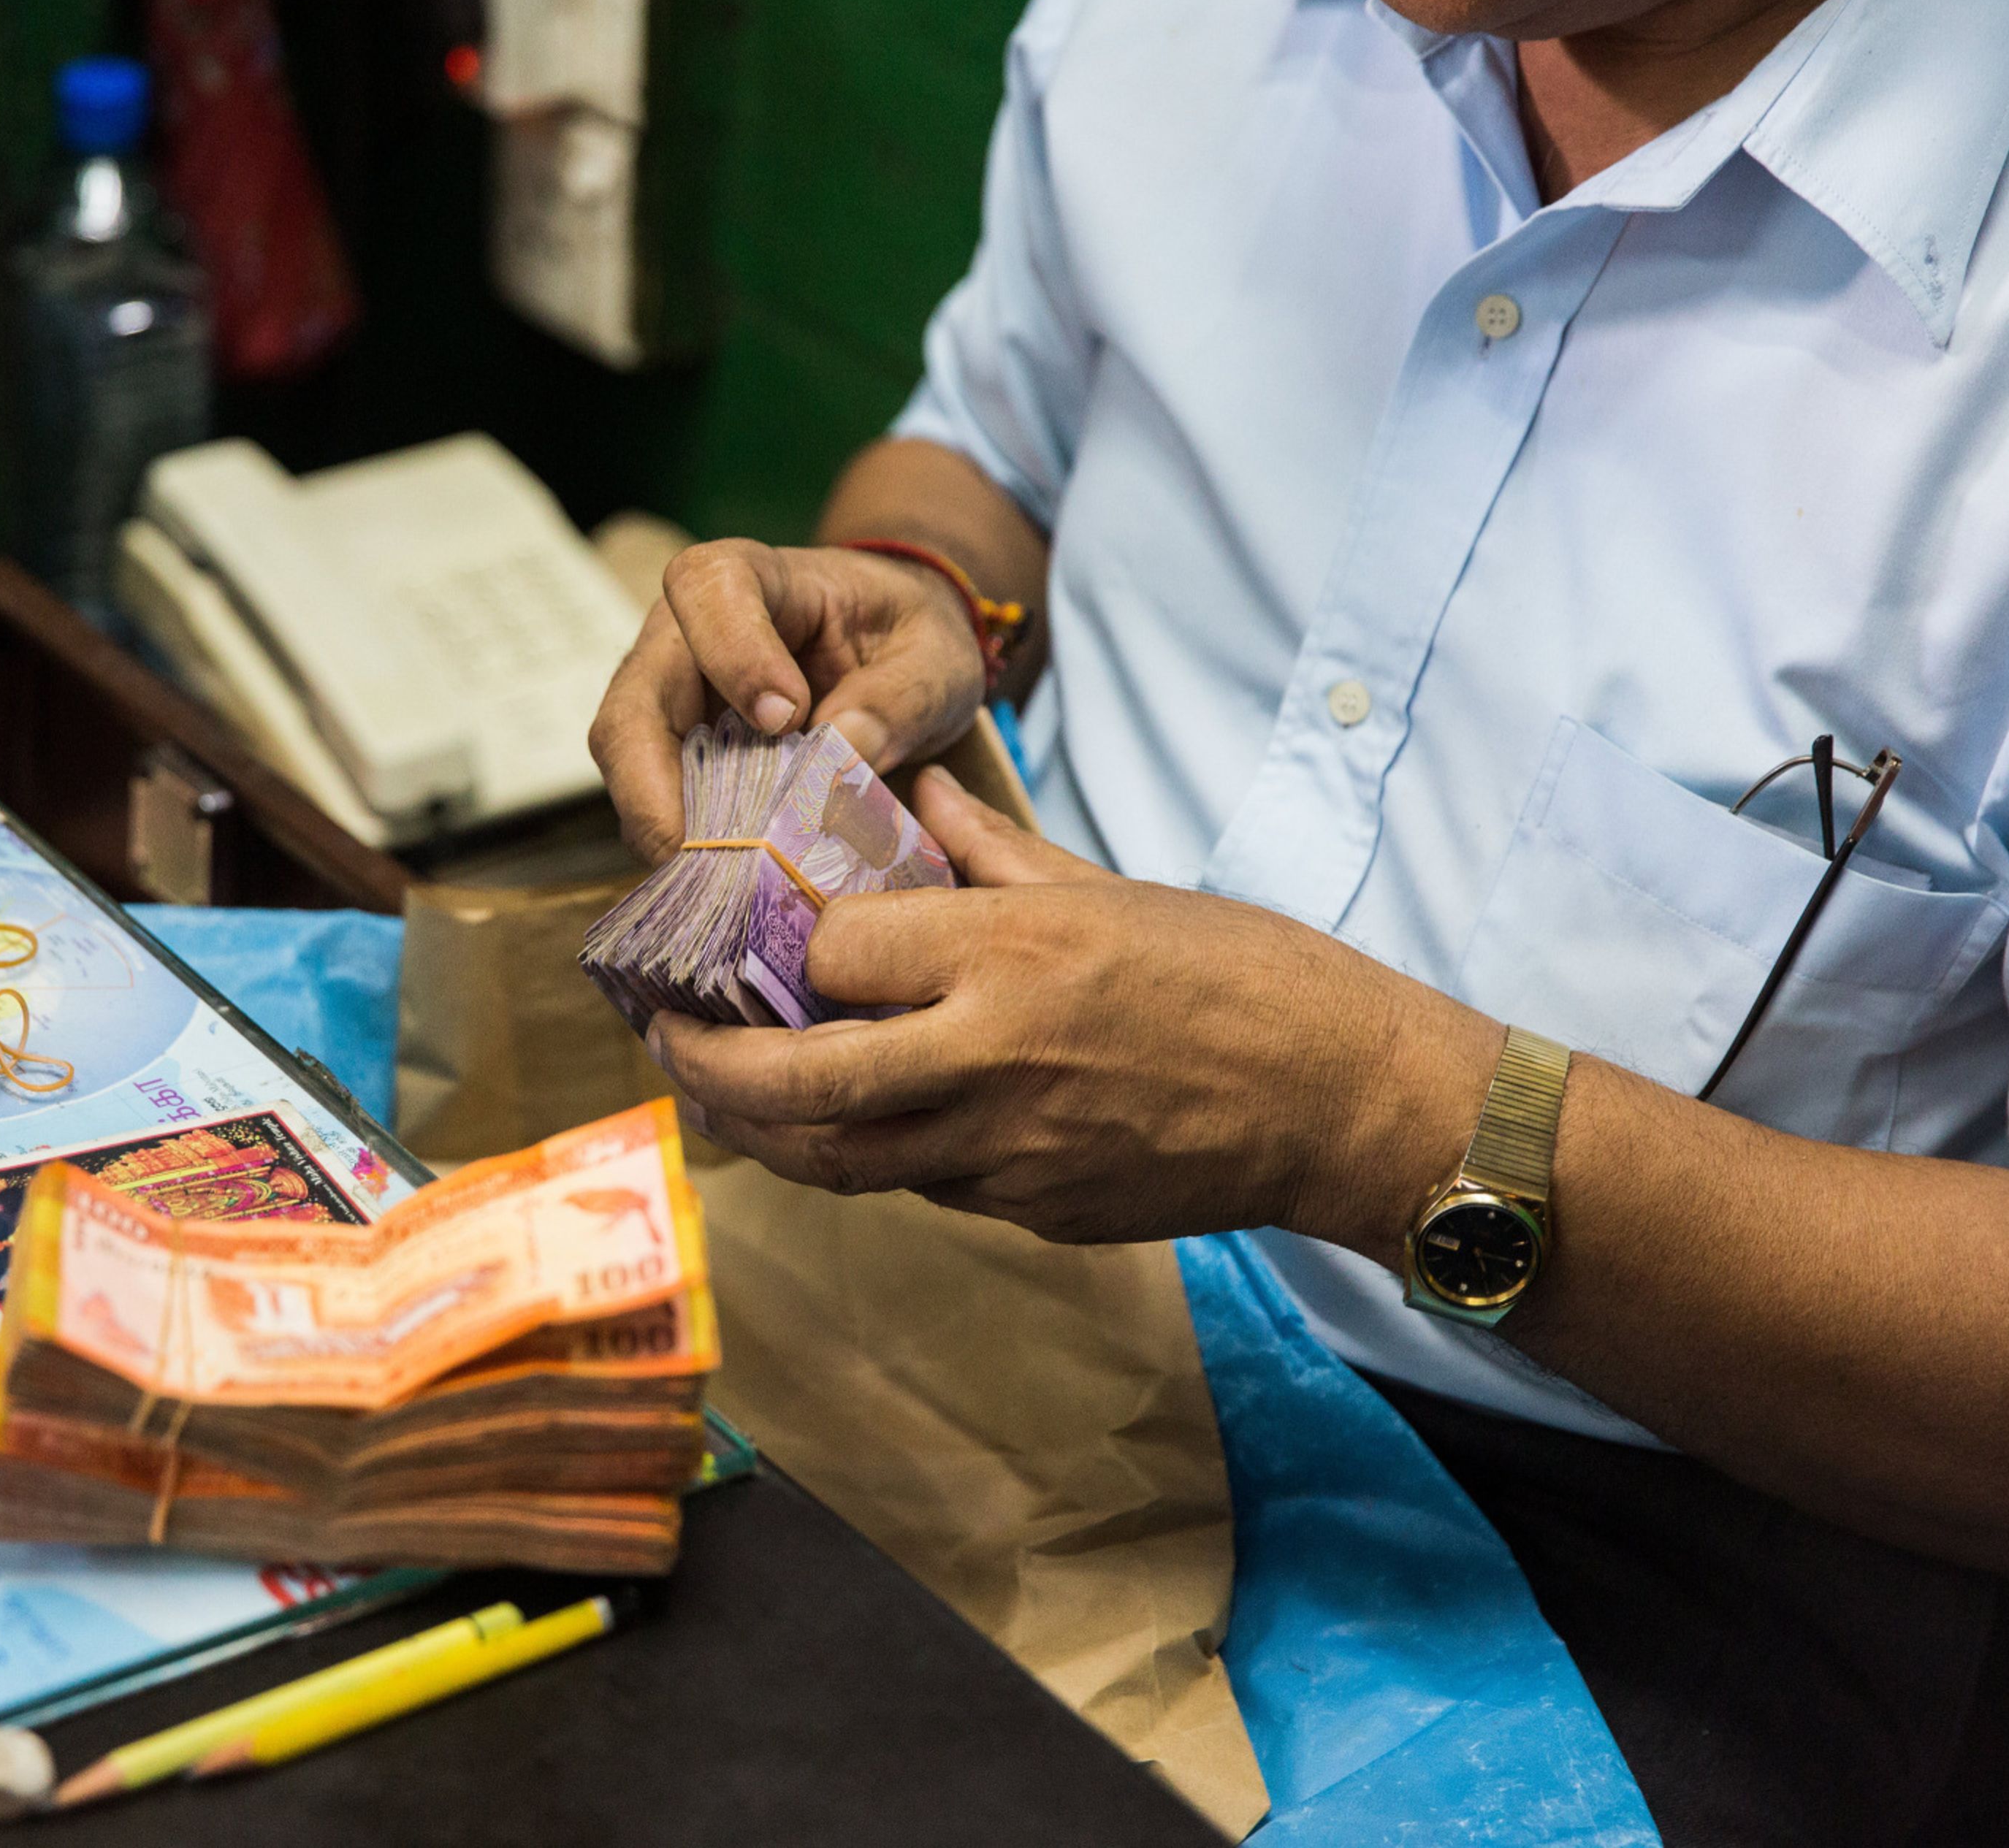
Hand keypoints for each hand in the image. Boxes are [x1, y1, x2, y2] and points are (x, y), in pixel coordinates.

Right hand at [589, 539, 985, 863]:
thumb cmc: (906, 642)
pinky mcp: (671, 757)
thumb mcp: (935, 659)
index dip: (733, 652)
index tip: (785, 718)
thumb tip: (844, 748)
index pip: (708, 589)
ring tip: (725, 887)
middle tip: (707, 854)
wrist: (892, 661)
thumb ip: (901, 698)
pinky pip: (652, 805)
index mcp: (753, 578)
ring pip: (627, 764)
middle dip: (656, 784)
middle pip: (634, 699)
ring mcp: (668, 701)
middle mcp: (685, 636)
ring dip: (666, 829)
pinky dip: (686, 849)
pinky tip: (733, 887)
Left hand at [647, 771, 1504, 1243]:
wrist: (1339, 1098)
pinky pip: (923, 1186)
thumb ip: (989, 853)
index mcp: (1008, 952)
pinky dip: (874, 1155)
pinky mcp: (1034, 1210)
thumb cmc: (1240, 974)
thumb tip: (912, 797)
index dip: (785, 944)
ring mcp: (1008, 1149)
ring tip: (722, 1097)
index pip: (835, 952)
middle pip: (798, 1080)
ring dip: (765, 1133)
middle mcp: (990, 1055)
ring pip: (841, 1159)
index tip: (761, 933)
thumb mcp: (1108, 886)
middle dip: (710, 1067)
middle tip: (669, 1040)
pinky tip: (856, 1123)